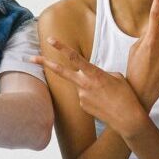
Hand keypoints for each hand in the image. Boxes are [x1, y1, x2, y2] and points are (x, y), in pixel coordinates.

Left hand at [31, 44, 147, 137]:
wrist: (127, 118)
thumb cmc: (126, 95)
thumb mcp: (116, 77)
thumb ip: (100, 73)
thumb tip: (90, 77)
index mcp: (94, 74)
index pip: (74, 57)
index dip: (61, 47)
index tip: (50, 40)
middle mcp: (84, 84)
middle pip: (61, 72)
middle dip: (45, 63)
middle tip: (31, 58)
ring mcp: (81, 96)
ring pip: (81, 85)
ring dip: (90, 87)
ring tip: (107, 95)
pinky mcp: (82, 106)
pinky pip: (84, 96)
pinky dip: (93, 97)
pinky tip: (104, 103)